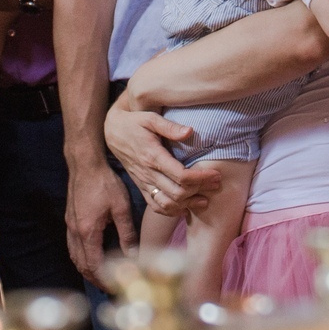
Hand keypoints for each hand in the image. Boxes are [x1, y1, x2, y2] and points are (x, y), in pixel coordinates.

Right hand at [64, 157, 135, 278]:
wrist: (85, 164)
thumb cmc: (104, 183)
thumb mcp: (121, 208)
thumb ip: (127, 234)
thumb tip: (134, 256)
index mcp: (88, 232)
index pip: (94, 265)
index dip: (104, 279)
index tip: (115, 287)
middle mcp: (75, 232)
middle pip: (82, 264)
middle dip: (95, 278)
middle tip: (109, 287)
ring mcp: (70, 226)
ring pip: (74, 256)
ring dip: (86, 269)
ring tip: (100, 277)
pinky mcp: (70, 220)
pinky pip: (72, 246)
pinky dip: (81, 257)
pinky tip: (90, 257)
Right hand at [103, 99, 221, 219]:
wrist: (112, 133)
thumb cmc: (134, 123)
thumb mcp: (150, 118)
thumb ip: (169, 126)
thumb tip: (190, 132)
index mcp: (153, 156)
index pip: (181, 175)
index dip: (201, 178)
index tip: (216, 174)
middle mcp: (148, 173)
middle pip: (177, 192)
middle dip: (200, 191)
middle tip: (216, 184)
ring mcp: (143, 182)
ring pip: (167, 203)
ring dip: (188, 205)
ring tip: (205, 200)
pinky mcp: (141, 187)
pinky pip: (156, 205)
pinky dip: (171, 211)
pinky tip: (185, 207)